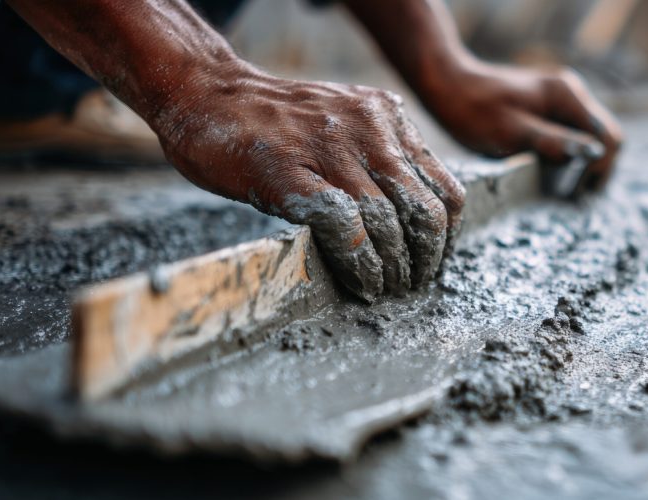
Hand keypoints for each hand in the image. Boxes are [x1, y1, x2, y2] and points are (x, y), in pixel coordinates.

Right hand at [151, 63, 464, 301]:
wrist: (203, 93)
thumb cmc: (271, 124)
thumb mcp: (341, 127)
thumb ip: (377, 162)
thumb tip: (408, 230)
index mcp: (387, 118)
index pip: (444, 188)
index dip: (444, 238)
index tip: (431, 265)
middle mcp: (368, 128)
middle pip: (423, 210)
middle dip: (422, 260)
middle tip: (410, 287)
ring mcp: (328, 147)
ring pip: (387, 222)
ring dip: (390, 269)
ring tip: (383, 291)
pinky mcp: (289, 170)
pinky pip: (343, 226)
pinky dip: (358, 263)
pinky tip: (358, 282)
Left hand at [418, 61, 622, 194]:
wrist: (446, 85)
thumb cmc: (473, 110)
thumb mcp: (511, 133)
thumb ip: (553, 142)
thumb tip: (593, 155)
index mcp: (566, 96)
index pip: (608, 137)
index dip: (601, 169)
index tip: (578, 194)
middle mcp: (570, 93)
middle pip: (605, 137)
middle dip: (597, 169)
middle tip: (575, 199)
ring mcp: (560, 100)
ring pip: (590, 138)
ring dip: (585, 165)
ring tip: (566, 192)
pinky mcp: (548, 109)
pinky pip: (573, 135)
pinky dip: (571, 157)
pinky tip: (553, 175)